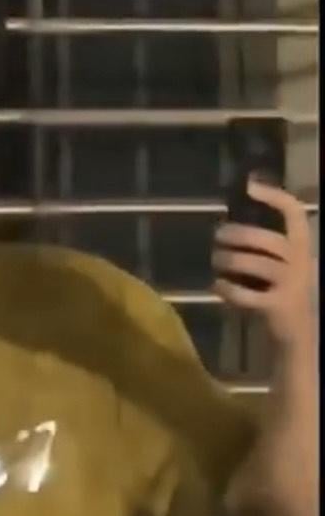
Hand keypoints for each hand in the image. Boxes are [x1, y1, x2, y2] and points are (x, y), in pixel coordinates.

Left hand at [213, 179, 316, 348]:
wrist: (295, 329)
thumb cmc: (278, 287)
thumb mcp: (279, 261)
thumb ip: (262, 241)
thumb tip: (228, 214)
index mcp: (300, 245)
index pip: (294, 213)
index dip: (274, 196)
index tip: (250, 186)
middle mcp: (299, 261)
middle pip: (265, 239)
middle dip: (235, 235)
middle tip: (216, 236)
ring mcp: (290, 284)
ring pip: (253, 264)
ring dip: (226, 260)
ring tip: (215, 261)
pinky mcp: (277, 306)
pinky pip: (244, 293)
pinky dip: (226, 288)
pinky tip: (217, 286)